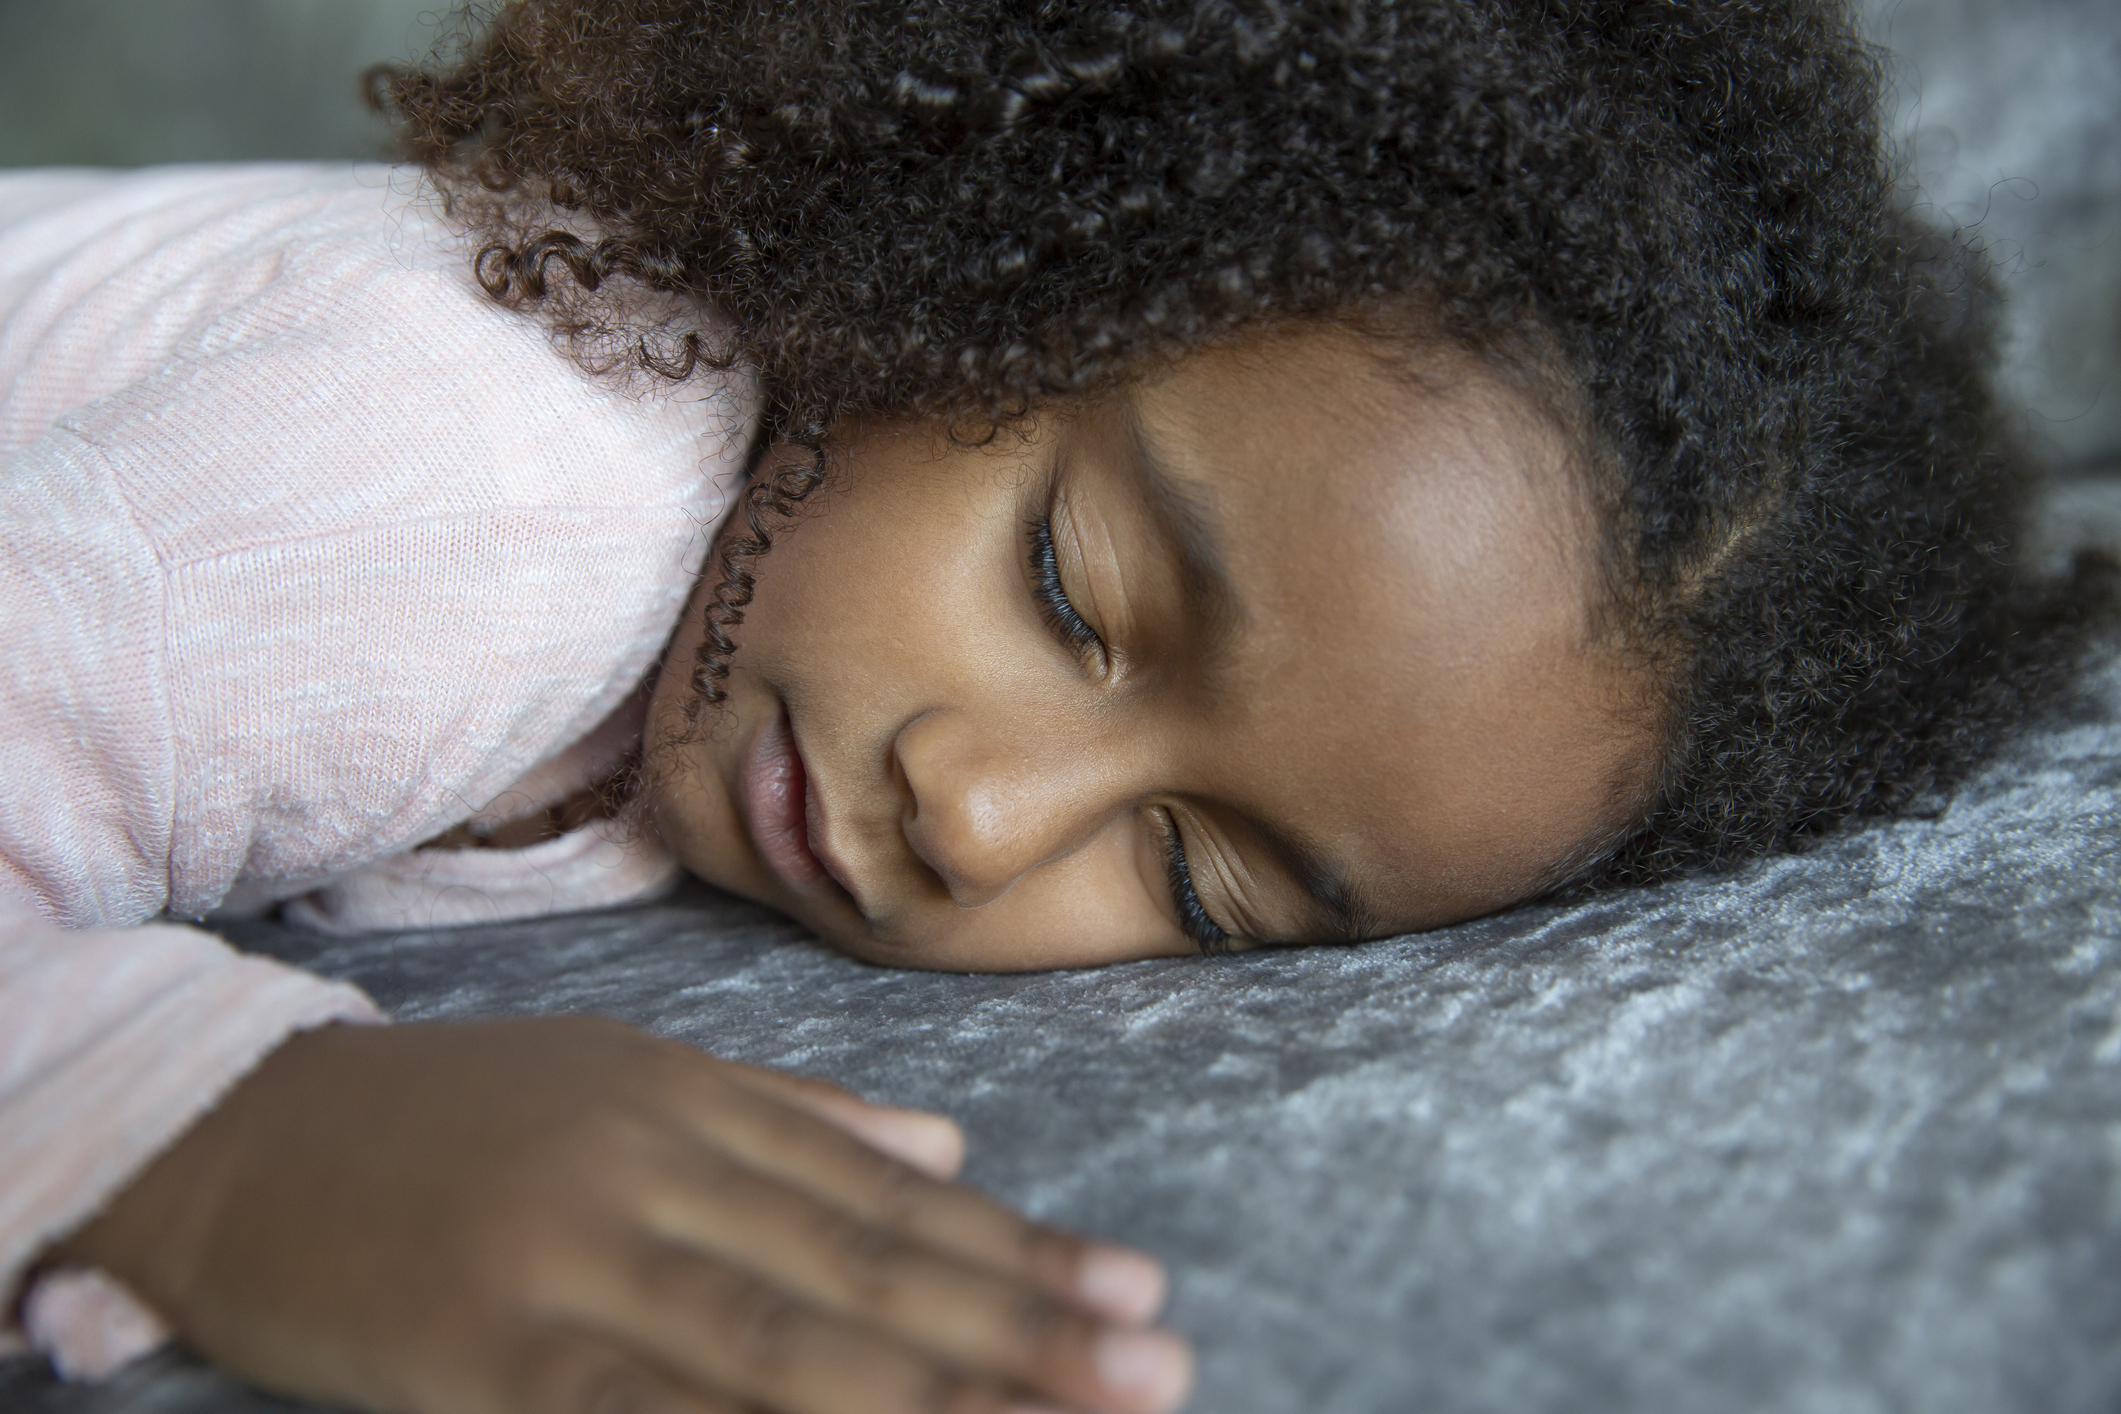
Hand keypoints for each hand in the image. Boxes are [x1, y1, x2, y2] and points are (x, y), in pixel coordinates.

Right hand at [56, 1016, 1192, 1413]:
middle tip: (1156, 1362)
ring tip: (1070, 1411)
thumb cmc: (448, 1114)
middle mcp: (659, 1170)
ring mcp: (575, 1258)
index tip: (1132, 1290)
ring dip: (936, 1384)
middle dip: (1018, 1324)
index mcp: (698, 1105)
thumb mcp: (628, 1078)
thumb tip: (947, 1144)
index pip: (888, 1196)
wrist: (236, 1125)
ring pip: (784, 1335)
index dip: (1016, 1251)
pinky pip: (639, 1409)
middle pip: (866, 1264)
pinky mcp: (486, 1350)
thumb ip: (792, 1115)